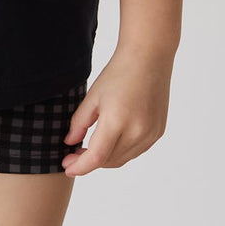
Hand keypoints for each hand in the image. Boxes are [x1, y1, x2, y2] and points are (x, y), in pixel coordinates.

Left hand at [60, 48, 173, 175]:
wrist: (149, 58)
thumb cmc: (119, 73)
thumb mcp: (93, 97)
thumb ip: (80, 123)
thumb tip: (70, 143)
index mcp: (118, 120)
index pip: (97, 157)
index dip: (80, 167)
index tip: (66, 167)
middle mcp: (138, 131)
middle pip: (109, 161)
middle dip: (88, 163)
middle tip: (73, 155)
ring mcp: (150, 133)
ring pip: (122, 159)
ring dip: (104, 159)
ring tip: (88, 149)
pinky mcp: (158, 132)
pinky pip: (135, 151)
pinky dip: (120, 152)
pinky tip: (109, 142)